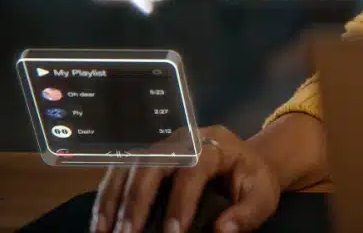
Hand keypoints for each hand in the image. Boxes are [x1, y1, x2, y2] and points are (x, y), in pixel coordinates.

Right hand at [92, 126, 279, 232]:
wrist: (245, 161)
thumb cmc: (251, 178)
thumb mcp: (262, 195)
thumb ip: (247, 212)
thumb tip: (222, 230)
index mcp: (216, 144)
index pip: (194, 167)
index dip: (182, 200)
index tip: (174, 232)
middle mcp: (184, 139)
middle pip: (154, 161)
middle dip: (137, 199)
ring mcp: (162, 145)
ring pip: (130, 165)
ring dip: (114, 199)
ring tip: (105, 231)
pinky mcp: (147, 157)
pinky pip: (121, 172)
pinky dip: (108, 197)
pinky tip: (101, 223)